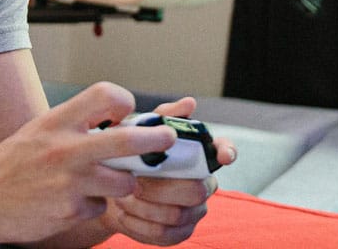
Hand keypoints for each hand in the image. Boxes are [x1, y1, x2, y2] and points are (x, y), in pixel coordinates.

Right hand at [0, 82, 187, 243]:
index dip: (124, 101)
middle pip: (128, 141)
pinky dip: (92, 205)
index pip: (105, 94)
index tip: (127, 112)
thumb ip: (77, 123)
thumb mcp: (40, 129)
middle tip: (168, 139)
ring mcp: (69, 183)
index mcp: (57, 121)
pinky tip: (69, 202)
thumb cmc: (12, 163)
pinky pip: (99, 207)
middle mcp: (65, 150)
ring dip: (121, 183)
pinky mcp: (69, 212)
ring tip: (102, 181)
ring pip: (123, 182)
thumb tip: (122, 121)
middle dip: (156, 140)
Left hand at [98, 97, 239, 245]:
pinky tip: (125, 214)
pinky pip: (163, 234)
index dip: (228, 152)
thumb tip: (188, 103)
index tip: (223, 156)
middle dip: (162, 188)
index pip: (225, 150)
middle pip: (196, 191)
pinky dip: (139, 225)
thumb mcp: (142, 131)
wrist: (109, 191)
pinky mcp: (179, 232)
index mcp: (199, 156)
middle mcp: (203, 184)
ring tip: (123, 197)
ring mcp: (193, 211)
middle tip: (136, 181)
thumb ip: (164, 117)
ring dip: (144, 206)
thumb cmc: (132, 157)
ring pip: (176, 214)